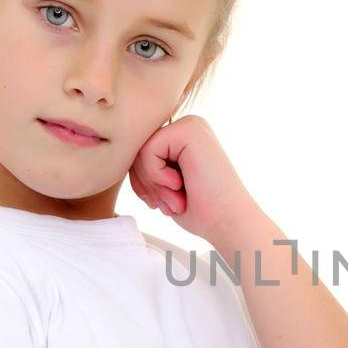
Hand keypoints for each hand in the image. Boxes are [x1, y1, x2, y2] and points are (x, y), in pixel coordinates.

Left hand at [127, 114, 262, 244]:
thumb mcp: (164, 185)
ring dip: (152, 184)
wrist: (228, 221)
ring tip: (174, 199)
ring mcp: (190, 125)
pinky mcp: (189, 131)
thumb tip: (120, 154)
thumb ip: (147, 166)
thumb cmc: (200, 211)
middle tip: (167, 205)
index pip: (140, 152)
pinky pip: (147, 151)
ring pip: (140, 151)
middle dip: (145, 183)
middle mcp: (188, 125)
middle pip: (137, 149)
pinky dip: (156, 176)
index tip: (160, 202)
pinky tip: (178, 186)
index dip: (142, 181)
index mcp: (184, 137)